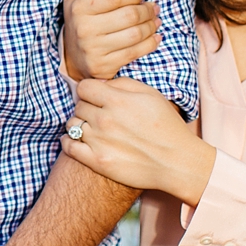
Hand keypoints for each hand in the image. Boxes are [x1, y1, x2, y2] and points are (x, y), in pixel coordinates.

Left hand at [60, 77, 215, 204]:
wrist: (177, 163)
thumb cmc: (167, 127)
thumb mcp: (150, 95)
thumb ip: (122, 84)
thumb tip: (100, 83)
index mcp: (118, 100)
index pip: (83, 87)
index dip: (90, 91)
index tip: (96, 97)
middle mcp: (105, 119)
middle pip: (78, 106)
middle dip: (87, 107)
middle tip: (99, 114)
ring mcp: (99, 141)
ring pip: (72, 125)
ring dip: (79, 124)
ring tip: (92, 128)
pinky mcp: (97, 161)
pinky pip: (69, 146)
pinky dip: (69, 141)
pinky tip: (77, 140)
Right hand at [62, 0, 160, 80]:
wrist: (72, 59)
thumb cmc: (79, 23)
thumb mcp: (72, 0)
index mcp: (79, 9)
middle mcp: (85, 30)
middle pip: (129, 16)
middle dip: (147, 10)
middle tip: (153, 8)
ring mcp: (95, 50)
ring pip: (135, 34)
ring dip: (151, 26)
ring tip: (155, 20)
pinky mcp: (105, 66)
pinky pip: (135, 52)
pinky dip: (150, 43)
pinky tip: (155, 36)